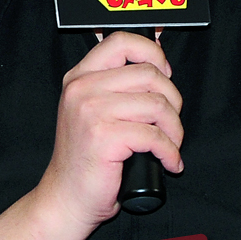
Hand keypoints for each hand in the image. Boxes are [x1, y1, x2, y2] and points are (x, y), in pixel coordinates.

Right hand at [36, 31, 183, 229]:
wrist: (65, 198)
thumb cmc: (86, 158)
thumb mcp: (93, 109)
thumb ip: (117, 83)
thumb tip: (157, 54)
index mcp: (80, 76)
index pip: (121, 41)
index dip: (151, 52)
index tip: (164, 72)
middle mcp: (82, 88)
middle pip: (148, 73)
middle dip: (172, 98)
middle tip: (170, 120)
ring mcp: (91, 111)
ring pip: (156, 104)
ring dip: (174, 128)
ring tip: (171, 143)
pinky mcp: (103, 137)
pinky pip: (154, 136)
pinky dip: (170, 151)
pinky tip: (169, 161)